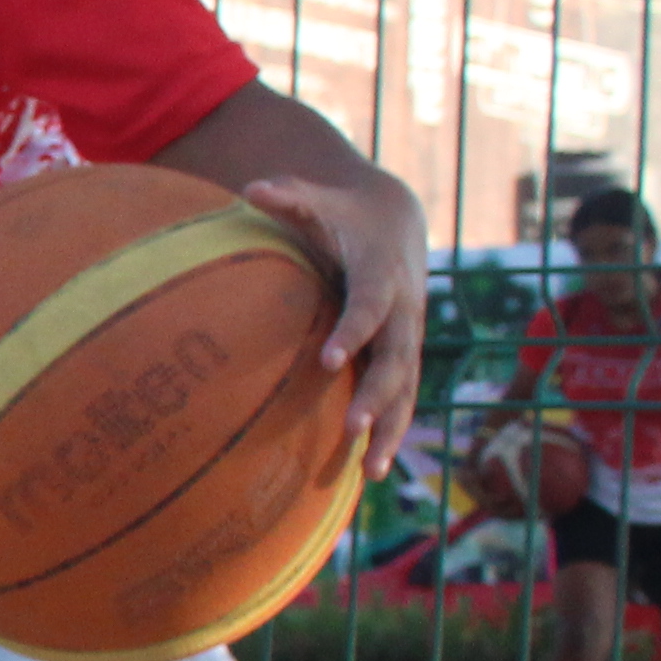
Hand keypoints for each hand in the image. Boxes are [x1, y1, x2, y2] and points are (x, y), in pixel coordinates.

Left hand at [240, 172, 429, 475]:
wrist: (396, 219)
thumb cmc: (343, 213)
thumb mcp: (318, 199)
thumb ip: (287, 195)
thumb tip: (251, 187)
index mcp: (382, 274)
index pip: (370, 307)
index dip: (353, 332)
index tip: (327, 360)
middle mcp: (405, 310)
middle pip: (397, 359)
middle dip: (379, 395)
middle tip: (352, 428)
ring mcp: (409, 337)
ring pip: (408, 389)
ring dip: (393, 430)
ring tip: (370, 472)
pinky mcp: (404, 355)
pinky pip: (403, 397)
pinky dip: (392, 432)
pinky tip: (370, 472)